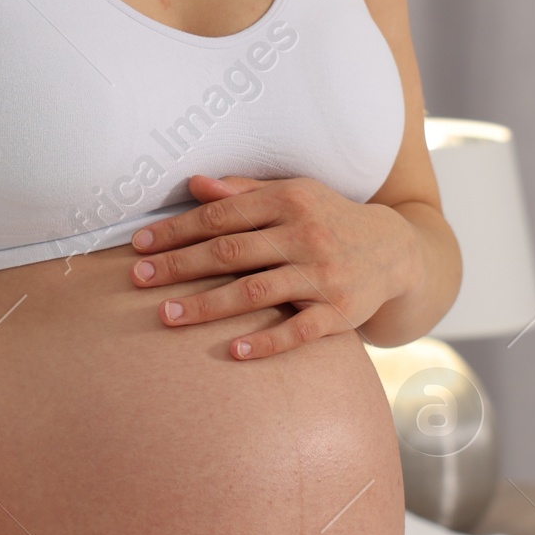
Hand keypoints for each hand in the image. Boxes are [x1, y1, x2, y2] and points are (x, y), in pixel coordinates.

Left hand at [128, 172, 419, 359]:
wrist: (396, 251)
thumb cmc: (329, 219)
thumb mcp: (294, 194)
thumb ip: (244, 192)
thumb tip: (195, 184)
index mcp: (290, 201)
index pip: (223, 215)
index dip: (178, 230)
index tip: (139, 245)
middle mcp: (306, 235)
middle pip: (232, 252)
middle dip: (181, 266)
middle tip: (138, 279)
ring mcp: (324, 276)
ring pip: (257, 292)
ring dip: (208, 305)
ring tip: (167, 315)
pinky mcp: (340, 312)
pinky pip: (299, 330)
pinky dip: (267, 342)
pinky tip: (234, 351)